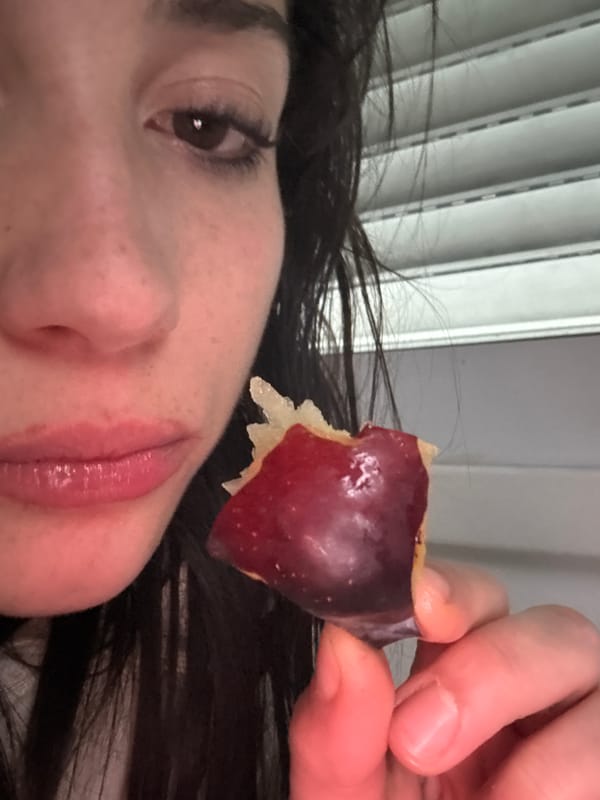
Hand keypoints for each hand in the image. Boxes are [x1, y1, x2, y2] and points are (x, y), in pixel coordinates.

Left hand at [289, 561, 599, 798]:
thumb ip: (335, 735)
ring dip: (554, 749)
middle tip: (420, 740)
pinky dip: (579, 775)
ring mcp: (580, 742)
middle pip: (553, 630)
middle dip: (491, 670)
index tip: (420, 609)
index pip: (470, 602)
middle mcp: (528, 708)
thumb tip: (343, 645)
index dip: (453, 592)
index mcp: (454, 689)